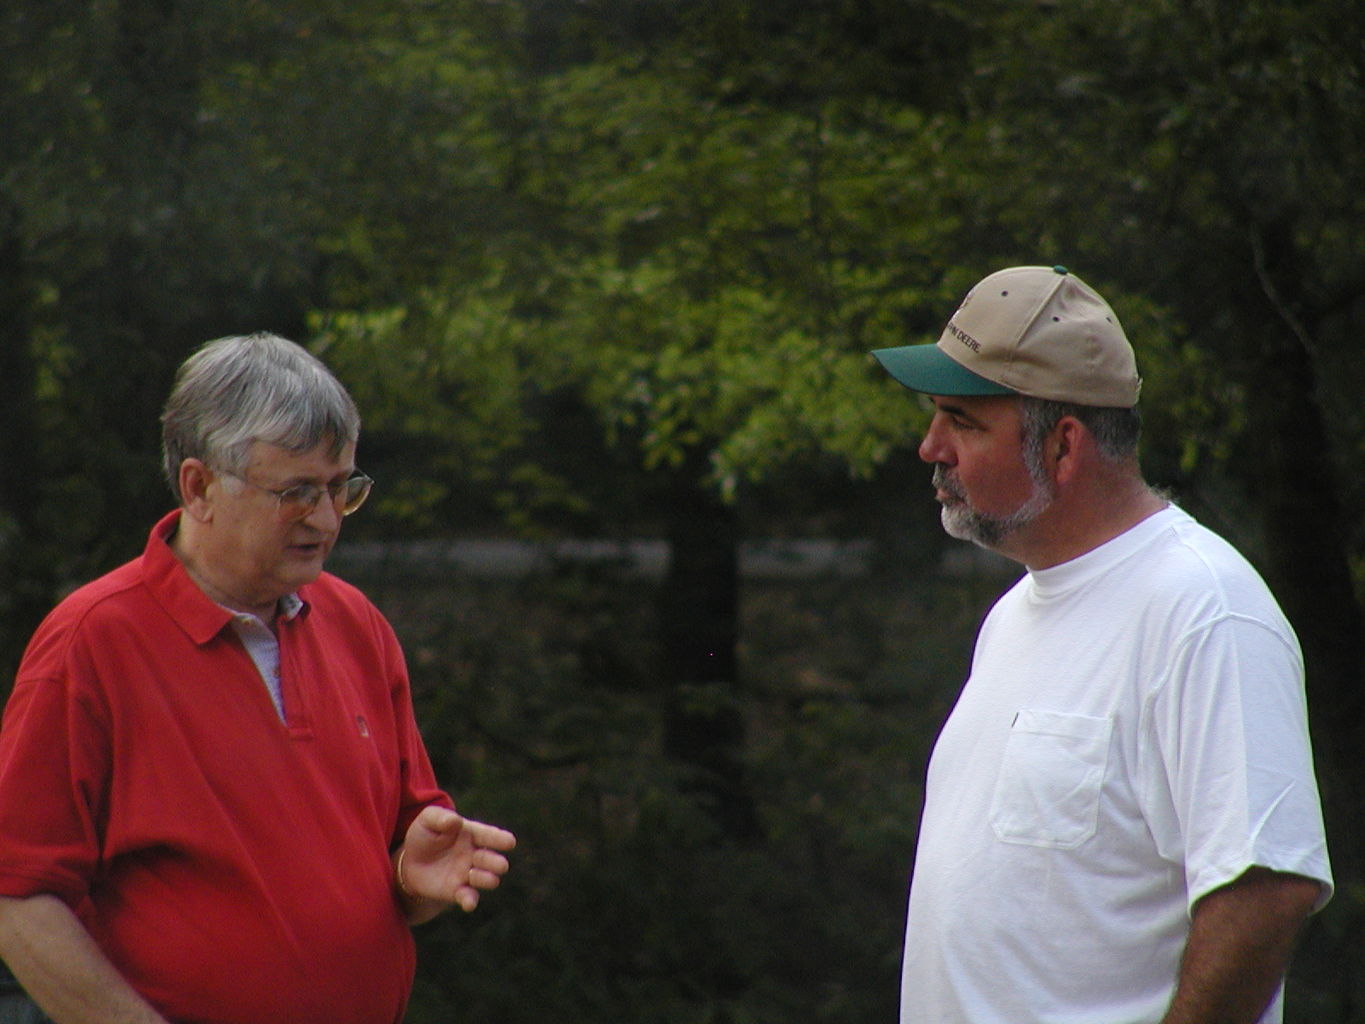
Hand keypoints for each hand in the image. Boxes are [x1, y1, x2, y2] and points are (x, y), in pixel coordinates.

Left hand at [397, 804, 515, 914]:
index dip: (500, 839)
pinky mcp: (458, 892)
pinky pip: (469, 897)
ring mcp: (469, 874)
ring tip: (473, 874)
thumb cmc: (425, 835)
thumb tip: (455, 821)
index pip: (490, 835)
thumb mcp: (428, 820)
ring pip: (488, 879)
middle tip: (499, 865)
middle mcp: (476, 855)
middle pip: (494, 860)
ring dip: (486, 879)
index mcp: (473, 834)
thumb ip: (440, 818)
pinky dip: (470, 900)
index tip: (510, 842)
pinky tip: (468, 903)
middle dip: (497, 863)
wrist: (410, 861)